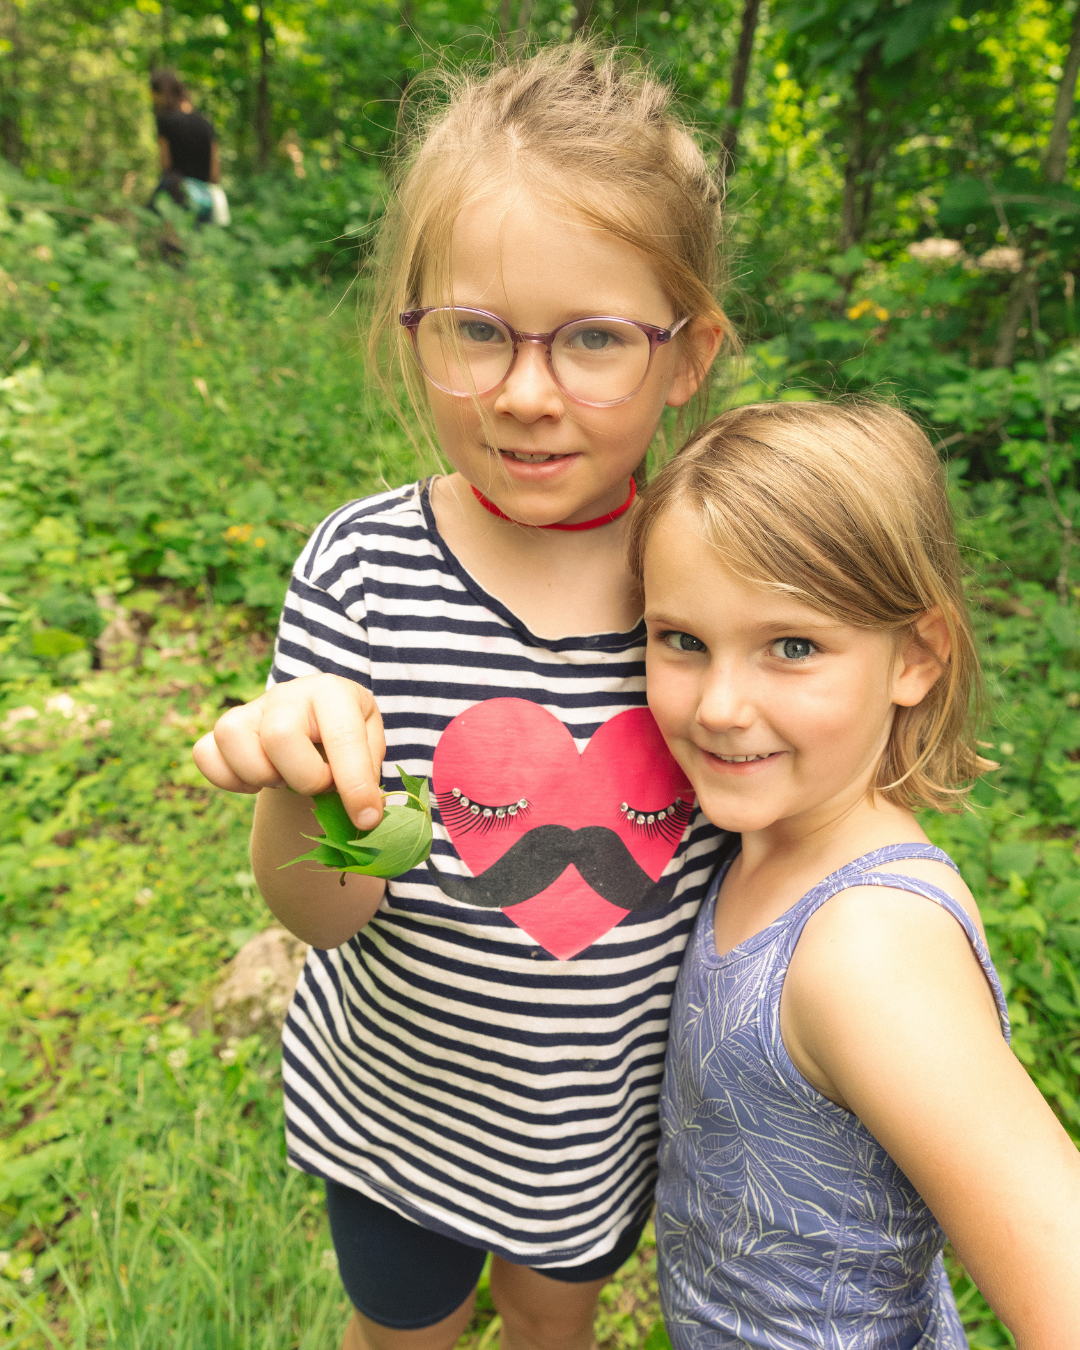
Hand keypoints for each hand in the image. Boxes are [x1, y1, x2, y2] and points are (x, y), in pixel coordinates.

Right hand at [192, 674, 386, 828]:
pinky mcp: (223, 730)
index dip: (355, 786)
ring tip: (286, 779)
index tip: (366, 819)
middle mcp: (287, 693)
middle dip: (304, 777)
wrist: (316, 724)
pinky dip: (229, 779)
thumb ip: (368, 776)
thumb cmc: (347, 736)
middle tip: (319, 784)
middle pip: (279, 735)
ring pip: (233, 738)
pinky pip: (205, 754)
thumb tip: (365, 816)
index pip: (342, 738)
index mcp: (332, 691)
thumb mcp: (371, 747)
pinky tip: (257, 781)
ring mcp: (250, 709)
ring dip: (263, 775)